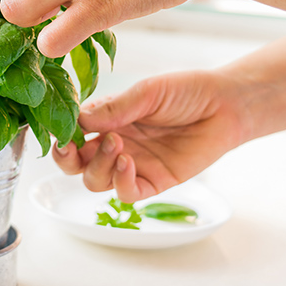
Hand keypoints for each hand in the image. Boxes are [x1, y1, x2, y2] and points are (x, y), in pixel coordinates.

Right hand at [53, 70, 252, 201]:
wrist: (225, 105)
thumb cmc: (186, 92)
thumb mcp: (146, 92)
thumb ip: (114, 107)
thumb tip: (78, 119)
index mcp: (107, 119)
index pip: (72, 132)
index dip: (61, 134)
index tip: (60, 129)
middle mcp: (114, 144)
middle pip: (75, 164)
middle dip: (66, 158)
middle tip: (72, 146)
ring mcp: (133, 165)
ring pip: (95, 181)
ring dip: (97, 166)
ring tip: (116, 144)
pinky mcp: (154, 182)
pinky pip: (126, 193)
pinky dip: (120, 182)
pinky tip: (127, 162)